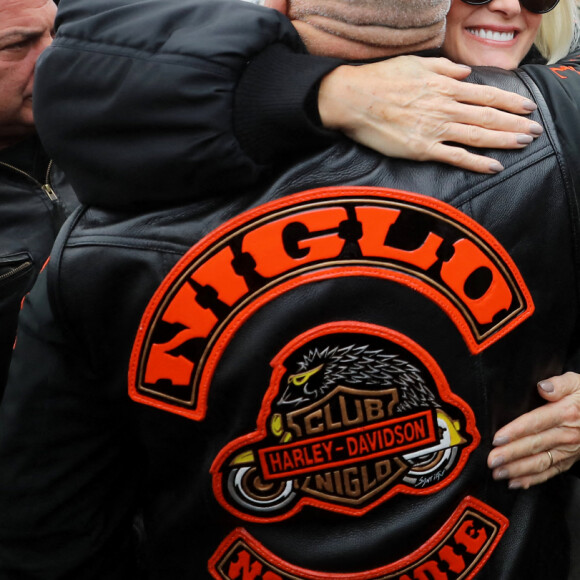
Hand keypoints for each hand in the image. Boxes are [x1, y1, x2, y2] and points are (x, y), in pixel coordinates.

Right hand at [318, 56, 543, 173]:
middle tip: (535, 131)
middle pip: (488, 116)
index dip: (509, 102)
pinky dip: (477, 162)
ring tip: (524, 143)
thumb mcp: (415, 64)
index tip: (526, 107)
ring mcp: (434, 129)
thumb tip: (464, 74)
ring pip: (478, 135)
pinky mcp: (421, 148)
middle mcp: (445, 107)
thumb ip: (443, 69)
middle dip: (514, 124)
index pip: (485, 95)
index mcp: (444, 86)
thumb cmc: (379, 80)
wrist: (352, 98)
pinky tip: (494, 166)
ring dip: (504, 140)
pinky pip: (456, 157)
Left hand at [488, 372, 579, 488]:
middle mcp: (566, 434)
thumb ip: (559, 384)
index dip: (516, 431)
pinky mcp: (569, 460)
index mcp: (565, 413)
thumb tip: (543, 387)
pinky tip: (516, 483)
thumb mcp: (577, 383)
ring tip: (498, 473)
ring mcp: (568, 450)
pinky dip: (532, 480)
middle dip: (511, 454)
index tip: (498, 438)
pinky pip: (550, 472)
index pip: (536, 423)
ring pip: (540, 462)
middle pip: (534, 445)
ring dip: (518, 470)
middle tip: (492, 460)